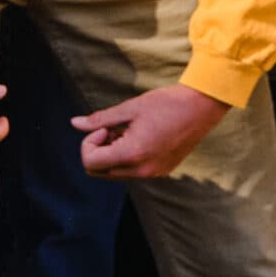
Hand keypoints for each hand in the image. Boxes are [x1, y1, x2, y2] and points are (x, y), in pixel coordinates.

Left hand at [72, 84, 228, 179]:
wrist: (201, 107)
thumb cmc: (166, 103)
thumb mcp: (130, 108)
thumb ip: (100, 119)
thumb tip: (74, 124)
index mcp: (132, 154)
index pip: (90, 162)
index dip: (89, 143)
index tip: (104, 126)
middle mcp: (142, 170)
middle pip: (100, 172)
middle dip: (98, 150)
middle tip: (112, 128)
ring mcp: (153, 174)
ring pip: (116, 173)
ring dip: (113, 154)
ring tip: (128, 130)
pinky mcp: (162, 171)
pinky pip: (133, 171)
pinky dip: (128, 157)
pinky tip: (141, 136)